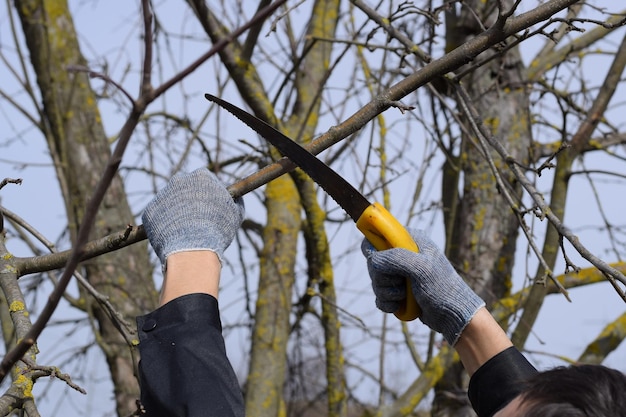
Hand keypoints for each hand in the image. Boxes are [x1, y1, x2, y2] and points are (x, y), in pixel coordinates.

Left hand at [142, 168, 244, 267]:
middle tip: (196, 217)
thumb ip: (235, 202)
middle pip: (183, 187)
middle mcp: (179, 180)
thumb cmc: (218, 231)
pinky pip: (158, 216)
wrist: (192, 250)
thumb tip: (236, 200)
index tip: (209, 204)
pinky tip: (173, 236)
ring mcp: (162, 195)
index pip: (204, 179)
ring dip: (175, 212)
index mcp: (201, 177)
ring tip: (185, 231)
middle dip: (188, 198)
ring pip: (169, 202)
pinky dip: (164, 225)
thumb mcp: (236, 214)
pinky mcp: (149, 210)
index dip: (207, 192)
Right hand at [361, 229, 483, 344]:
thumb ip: (395, 259)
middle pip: (374, 262)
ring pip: (376, 280)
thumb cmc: (442, 288)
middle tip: (399, 282)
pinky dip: (387, 302)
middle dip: (382, 277)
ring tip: (404, 296)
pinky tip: (398, 305)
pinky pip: (380, 295)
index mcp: (410, 241)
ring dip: (386, 292)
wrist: (453, 315)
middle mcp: (403, 254)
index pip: (379, 234)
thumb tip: (373, 260)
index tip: (377, 261)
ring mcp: (400, 273)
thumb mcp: (421, 268)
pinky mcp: (398, 291)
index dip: (374, 247)